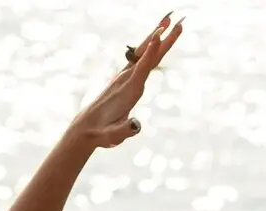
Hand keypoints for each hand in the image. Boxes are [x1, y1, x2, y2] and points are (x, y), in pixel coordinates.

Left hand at [66, 14, 182, 149]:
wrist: (86, 127)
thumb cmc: (102, 133)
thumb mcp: (113, 136)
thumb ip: (125, 130)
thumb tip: (137, 125)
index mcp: (128, 90)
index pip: (142, 68)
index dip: (151, 52)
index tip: (159, 35)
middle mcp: (127, 79)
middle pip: (148, 55)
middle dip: (163, 38)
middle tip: (178, 21)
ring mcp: (126, 77)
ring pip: (145, 52)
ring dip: (158, 35)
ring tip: (170, 20)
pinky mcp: (127, 78)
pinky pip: (142, 58)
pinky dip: (151, 46)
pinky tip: (156, 38)